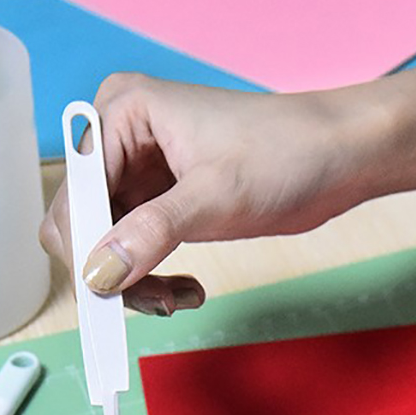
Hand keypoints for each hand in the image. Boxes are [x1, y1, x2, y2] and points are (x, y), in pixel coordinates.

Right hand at [40, 73, 386, 312]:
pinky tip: (187, 291)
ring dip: (136, 281)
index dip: (86, 248)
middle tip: (156, 302)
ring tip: (178, 300)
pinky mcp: (164, 200)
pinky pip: (135, 249)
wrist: (341, 157)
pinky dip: (153, 277)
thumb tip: (97, 276)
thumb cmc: (285, 153)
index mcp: (120, 112)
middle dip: (112, 269)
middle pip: (84, 222)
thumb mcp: (215, 197)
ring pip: (107, 244)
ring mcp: (142, 170)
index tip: (107, 298)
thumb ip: (150, 234)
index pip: (75, 193)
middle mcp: (121, 137)